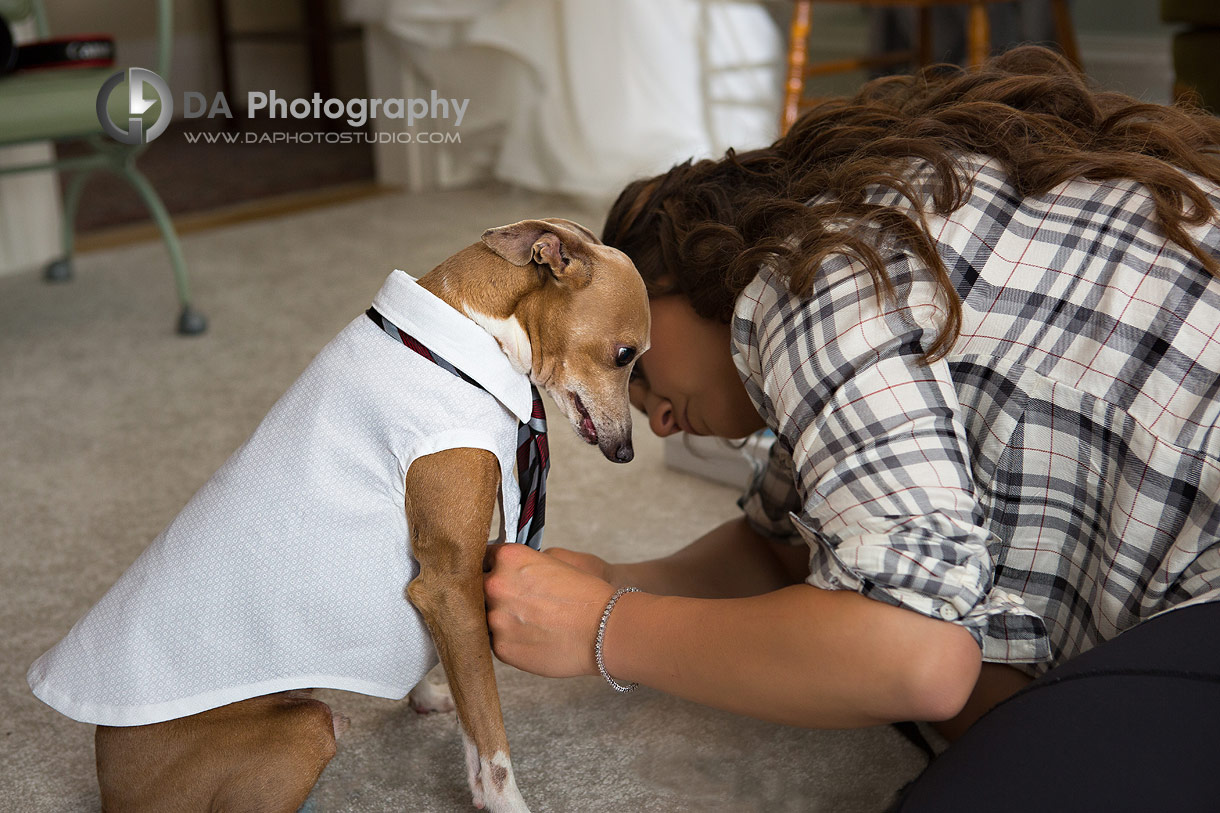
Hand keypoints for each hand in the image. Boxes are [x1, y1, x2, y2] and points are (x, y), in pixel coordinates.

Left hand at [483, 543, 615, 678]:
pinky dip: (511, 640)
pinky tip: (534, 637)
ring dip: (502, 618)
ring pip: (486, 617)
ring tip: (530, 622)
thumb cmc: (587, 594)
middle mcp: (495, 585)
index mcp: (508, 558)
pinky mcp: (501, 648)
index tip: (496, 573)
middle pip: (478, 587)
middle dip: (495, 594)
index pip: (483, 557)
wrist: (605, 629)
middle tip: (518, 601)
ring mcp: (495, 619)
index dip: (492, 566)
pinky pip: (497, 641)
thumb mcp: (557, 559)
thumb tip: (508, 571)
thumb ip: (524, 563)